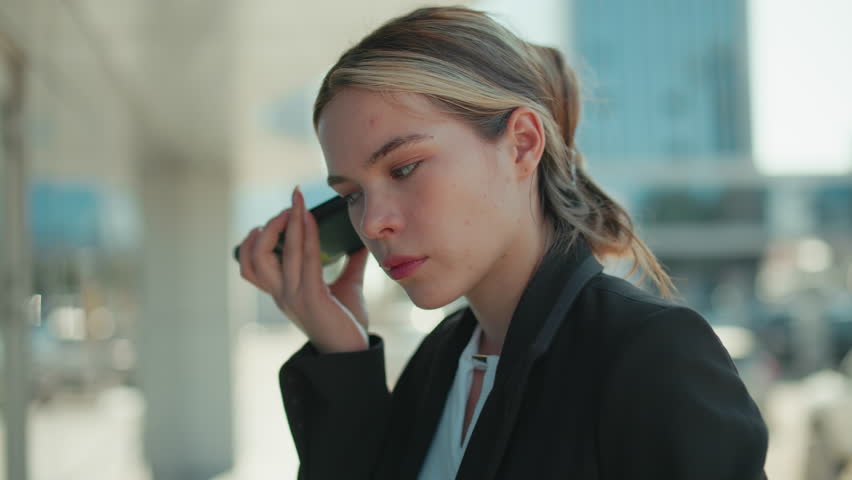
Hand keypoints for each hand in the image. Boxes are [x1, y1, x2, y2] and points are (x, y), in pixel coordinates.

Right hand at [237, 186, 369, 352]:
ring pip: (272, 254)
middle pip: (254, 256)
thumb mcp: (347, 287)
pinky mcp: (310, 297)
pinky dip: (306, 235)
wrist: (354, 354)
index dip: (255, 238)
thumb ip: (350, 265)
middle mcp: (281, 294)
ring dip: (285, 224)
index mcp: (283, 293)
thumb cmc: (348, 323)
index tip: (276, 215)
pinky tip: (311, 218)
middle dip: (267, 227)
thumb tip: (361, 243)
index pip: (252, 264)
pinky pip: (304, 259)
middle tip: (288, 207)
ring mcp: (293, 296)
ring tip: (296, 204)